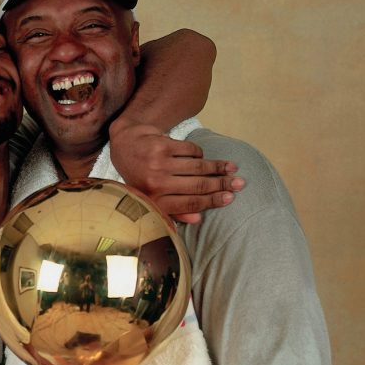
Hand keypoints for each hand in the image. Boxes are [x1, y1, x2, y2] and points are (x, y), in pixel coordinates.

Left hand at [108, 121, 244, 223]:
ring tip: (232, 168)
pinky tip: (202, 157)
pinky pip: (190, 150)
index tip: (230, 198)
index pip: (190, 203)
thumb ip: (172, 210)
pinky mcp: (162, 146)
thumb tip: (197, 220)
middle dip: (222, 185)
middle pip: (197, 186)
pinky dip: (199, 153)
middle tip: (240, 184)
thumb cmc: (141, 175)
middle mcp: (156, 184)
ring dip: (218, 167)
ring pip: (197, 167)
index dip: (212, 201)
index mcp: (154, 201)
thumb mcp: (151, 197)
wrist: (124, 144)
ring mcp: (158, 164)